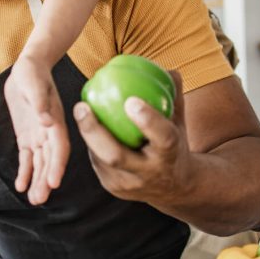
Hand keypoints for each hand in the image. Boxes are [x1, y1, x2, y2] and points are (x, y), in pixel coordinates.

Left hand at [4, 54, 69, 204]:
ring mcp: (40, 135)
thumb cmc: (32, 72)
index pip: (59, 147)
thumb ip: (39, 102)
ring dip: (37, 181)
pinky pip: (27, 158)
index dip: (57, 165)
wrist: (29, 67)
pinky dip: (25, 171)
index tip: (54, 183)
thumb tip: (47, 122)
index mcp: (56, 120)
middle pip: (50, 160)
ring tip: (34, 200)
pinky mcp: (28, 136)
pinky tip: (21, 186)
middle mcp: (51, 131)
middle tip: (39, 199)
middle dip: (45, 180)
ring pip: (40, 163)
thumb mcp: (32, 83)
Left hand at [73, 69, 192, 206]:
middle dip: (95, 132)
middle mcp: (149, 174)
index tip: (131, 100)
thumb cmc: (176, 145)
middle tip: (81, 106)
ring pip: (101, 160)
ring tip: (80, 110)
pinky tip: (85, 123)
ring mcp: (129, 185)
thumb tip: (166, 69)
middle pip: (116, 156)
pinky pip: (97, 162)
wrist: (175, 189)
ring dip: (88, 135)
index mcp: (171, 155)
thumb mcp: (179, 123)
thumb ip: (173, 96)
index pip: (162, 137)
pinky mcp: (114, 188)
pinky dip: (92, 143)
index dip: (148, 120)